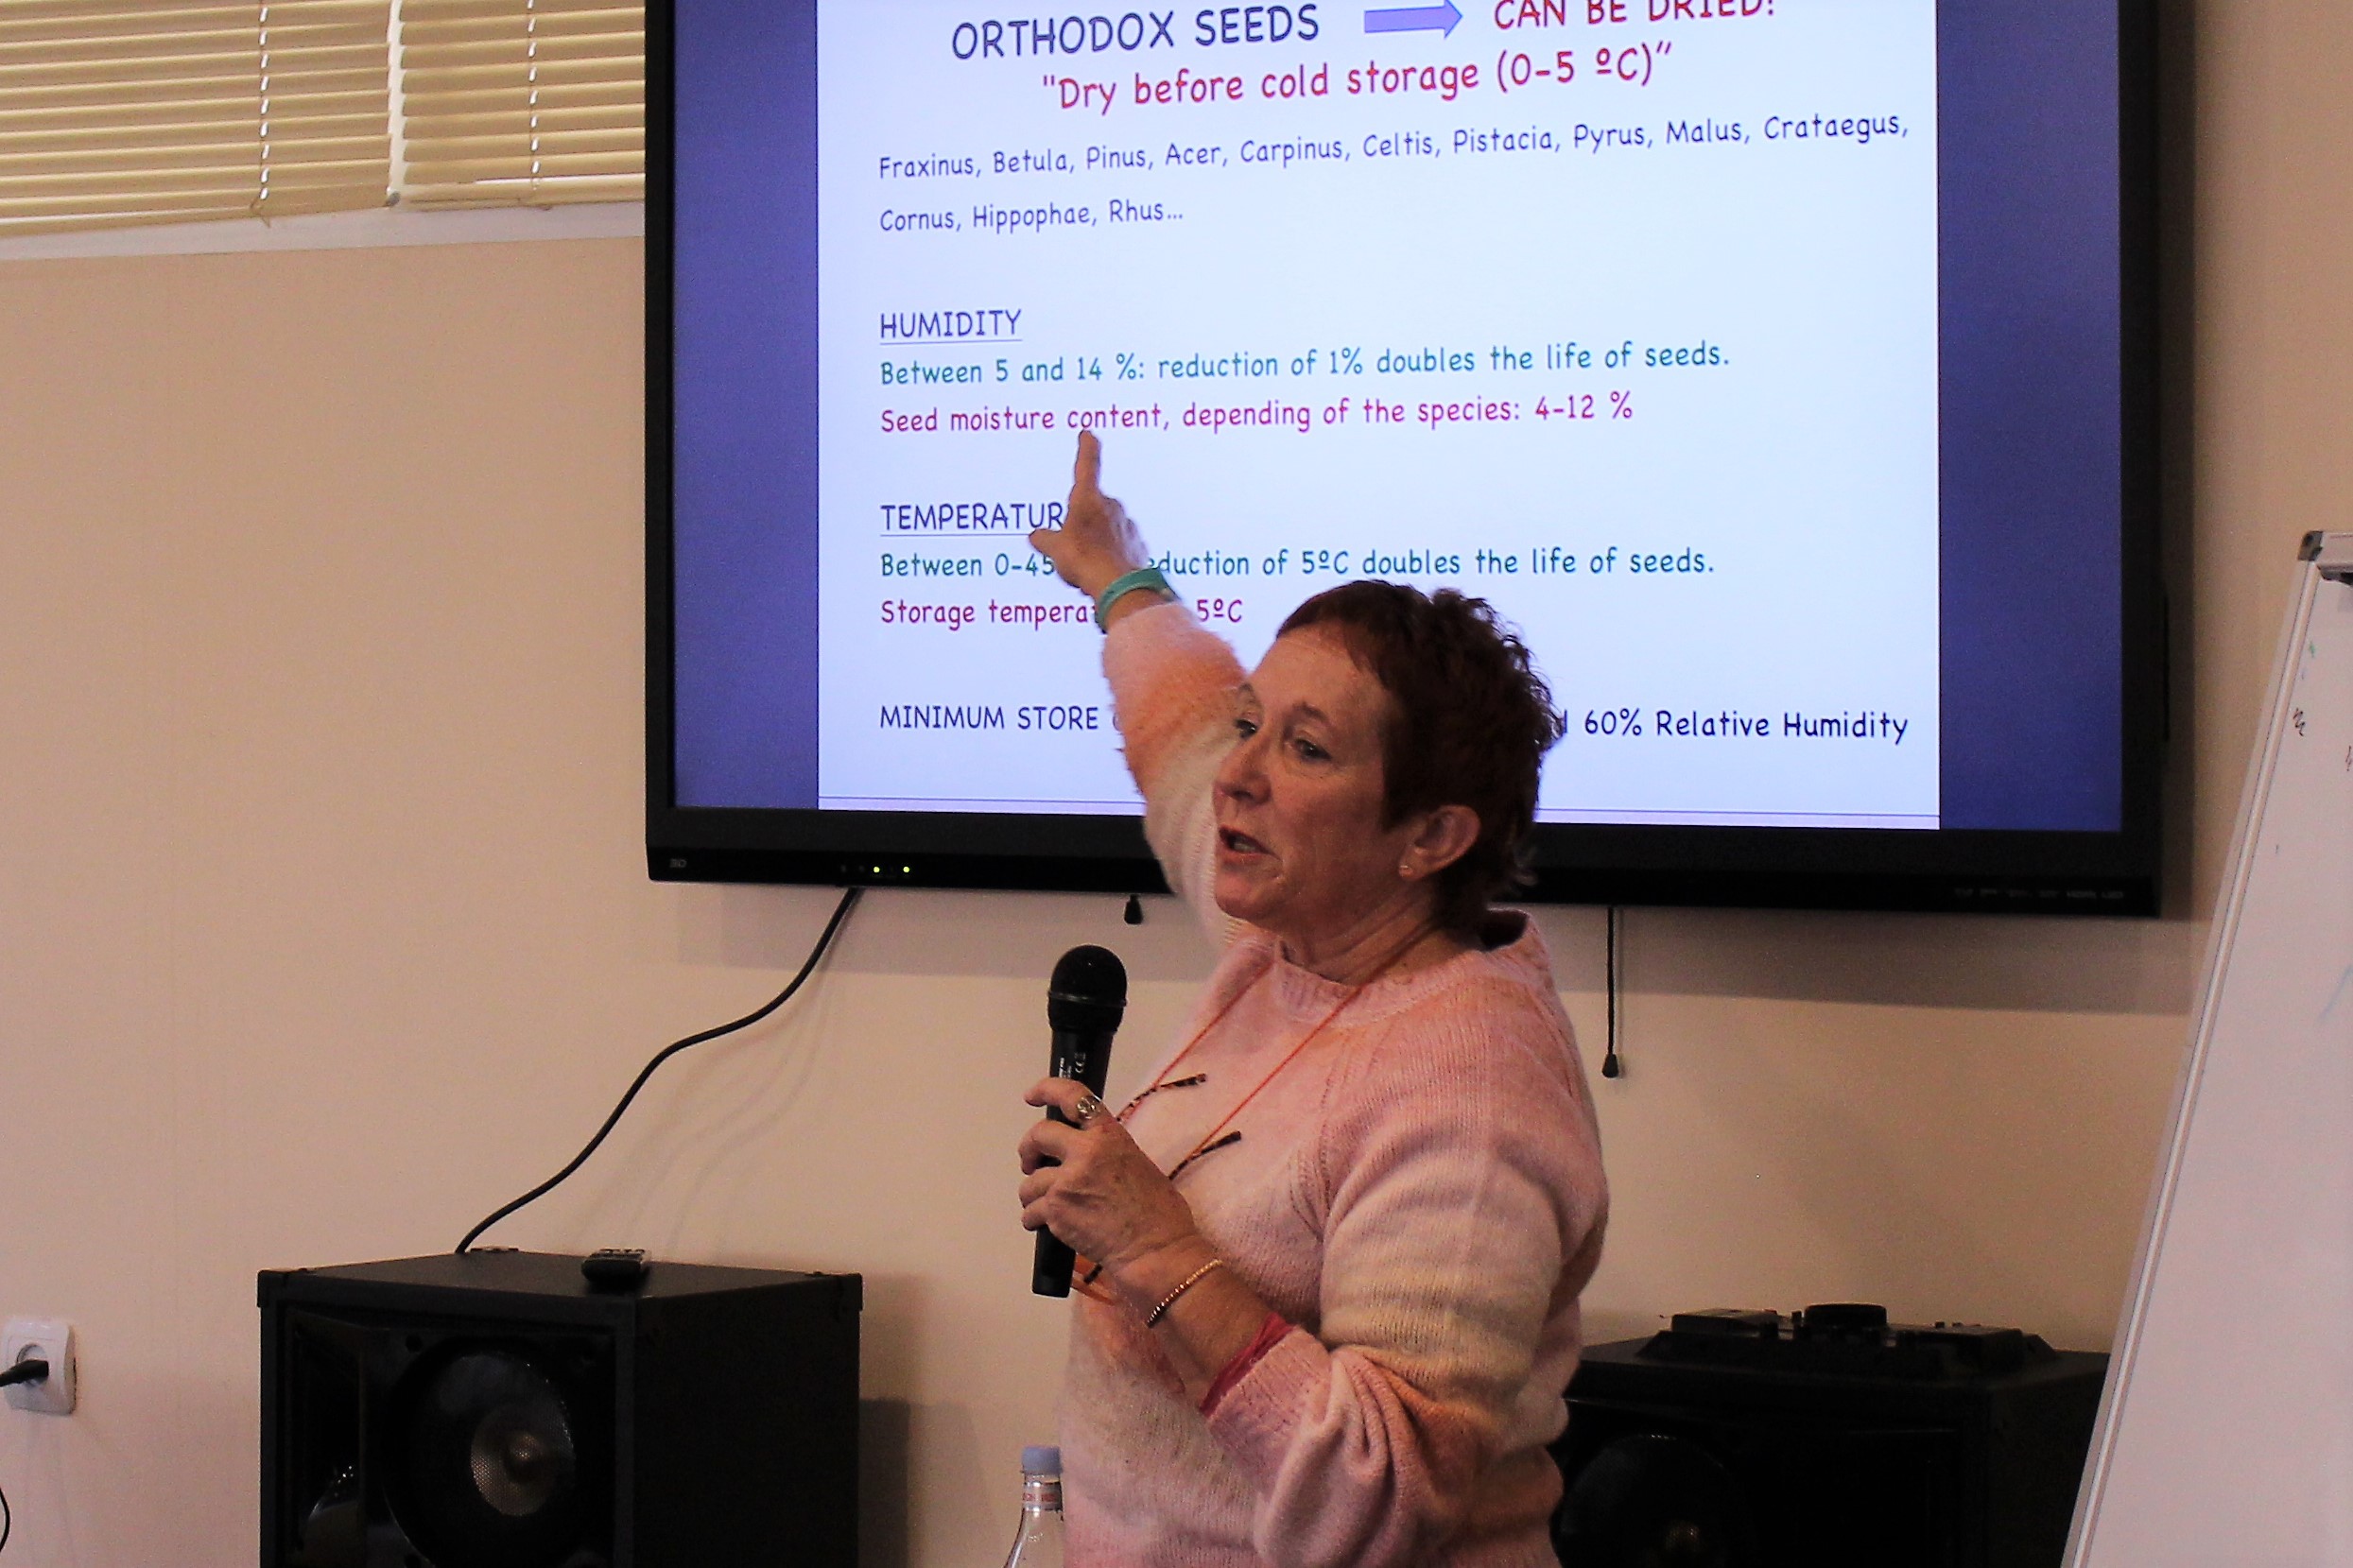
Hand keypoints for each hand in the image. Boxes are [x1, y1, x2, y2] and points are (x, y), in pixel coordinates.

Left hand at [1019, 1077, 1199, 1283]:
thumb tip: (1084, 1157)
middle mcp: (1085, 1152)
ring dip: (1033, 1195)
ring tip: (1048, 1206)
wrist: (1155, 1249)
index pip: (1074, 1097)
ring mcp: (1067, 1182)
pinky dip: (1035, 1220)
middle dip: (1029, 1150)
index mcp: (1109, 1135)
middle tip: (1030, 1162)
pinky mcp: (1056, 1210)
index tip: (1033, 1095)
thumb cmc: (1158, 1215)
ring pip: (1029, 1182)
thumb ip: (1106, 1152)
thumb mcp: (1137, 1164)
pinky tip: (1050, 1225)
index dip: (1047, 1090)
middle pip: (1038, 1136)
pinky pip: (1030, 1212)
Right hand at [1030, 430, 1148, 603]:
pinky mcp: (1139, 547)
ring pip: (1109, 528)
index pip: (1087, 465)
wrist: (1119, 588)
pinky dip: (1113, 556)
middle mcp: (1112, 507)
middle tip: (1071, 546)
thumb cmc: (1085, 561)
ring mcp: (1128, 526)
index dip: (1086, 448)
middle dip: (1084, 522)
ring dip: (1099, 541)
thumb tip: (1037, 536)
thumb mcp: (1053, 550)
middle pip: (1094, 507)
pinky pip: (1122, 547)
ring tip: (1086, 566)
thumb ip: (1044, 539)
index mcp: (1088, 499)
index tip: (1088, 433)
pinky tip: (1104, 573)